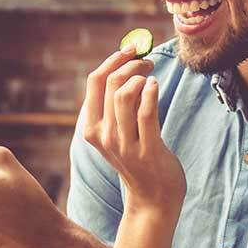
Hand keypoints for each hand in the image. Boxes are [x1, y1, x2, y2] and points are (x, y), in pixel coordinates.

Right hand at [82, 48, 185, 217]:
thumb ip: (118, 104)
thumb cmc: (138, 157)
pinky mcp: (147, 151)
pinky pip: (146, 113)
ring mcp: (124, 144)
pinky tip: (155, 86)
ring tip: (152, 76)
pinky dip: (151, 92)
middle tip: (147, 62)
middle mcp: (103, 135)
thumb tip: (128, 63)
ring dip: (141, 77)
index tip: (131, 49)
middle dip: (131, 64)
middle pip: (110, 83)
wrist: (152, 198)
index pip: (94, 82)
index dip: (113, 60)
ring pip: (124, 95)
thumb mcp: (119, 131)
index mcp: (91, 127)